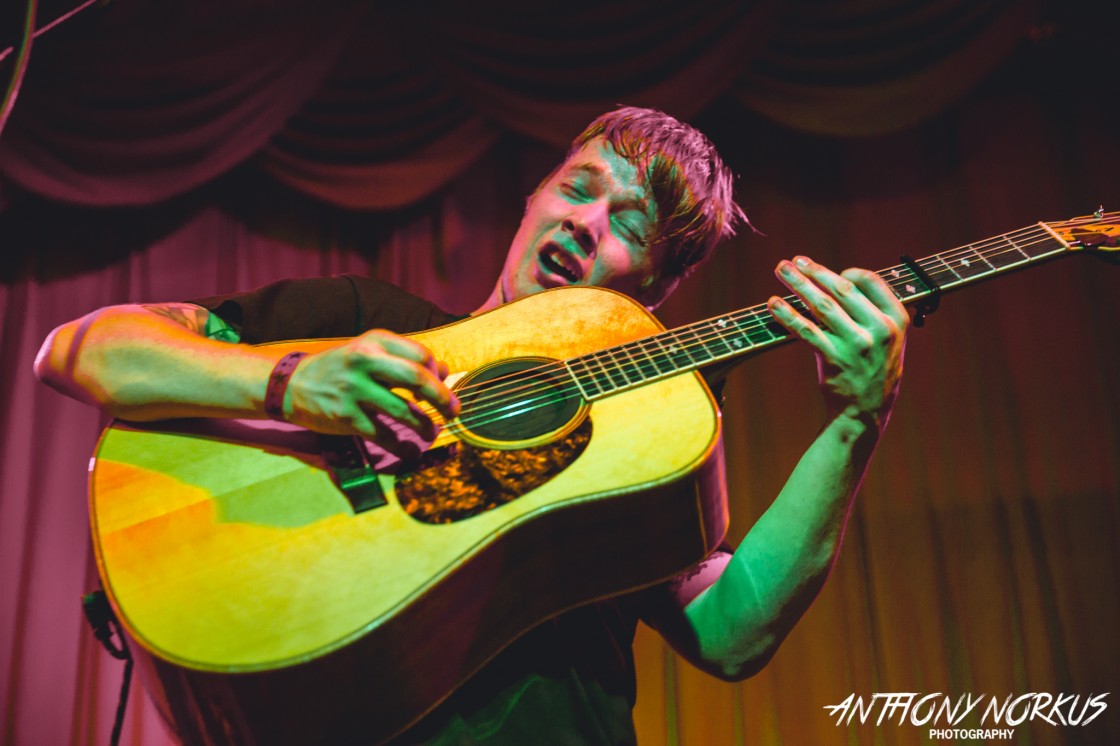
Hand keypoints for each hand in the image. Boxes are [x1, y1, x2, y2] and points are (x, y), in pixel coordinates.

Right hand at [284, 330, 459, 449]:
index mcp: (374, 341)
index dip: (438, 373)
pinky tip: (412, 452)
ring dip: (426, 425)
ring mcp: (355, 390)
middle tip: (454, 411)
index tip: (442, 385)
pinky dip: (403, 447)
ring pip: (403, 410)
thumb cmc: (340, 367)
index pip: (420, 355)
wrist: (291, 384)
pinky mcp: (346, 417)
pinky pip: (384, 435)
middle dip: (442, 397)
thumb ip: (403, 359)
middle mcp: (365, 361)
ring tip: (433, 432)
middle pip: (417, 378)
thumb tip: (445, 370)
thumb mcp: (368, 352)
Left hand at [767, 256, 907, 430]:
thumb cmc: (873, 370)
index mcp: (897, 319)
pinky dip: (787, 314)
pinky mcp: (833, 358)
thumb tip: (837, 281)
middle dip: (814, 271)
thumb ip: (871, 312)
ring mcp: (856, 344)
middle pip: (842, 289)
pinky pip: (806, 330)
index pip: (871, 282)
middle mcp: (879, 329)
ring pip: (822, 305)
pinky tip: (773, 304)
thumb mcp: (888, 340)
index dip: (846, 273)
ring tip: (781, 270)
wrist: (866, 412)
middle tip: (794, 261)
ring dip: (798, 284)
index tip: (827, 273)